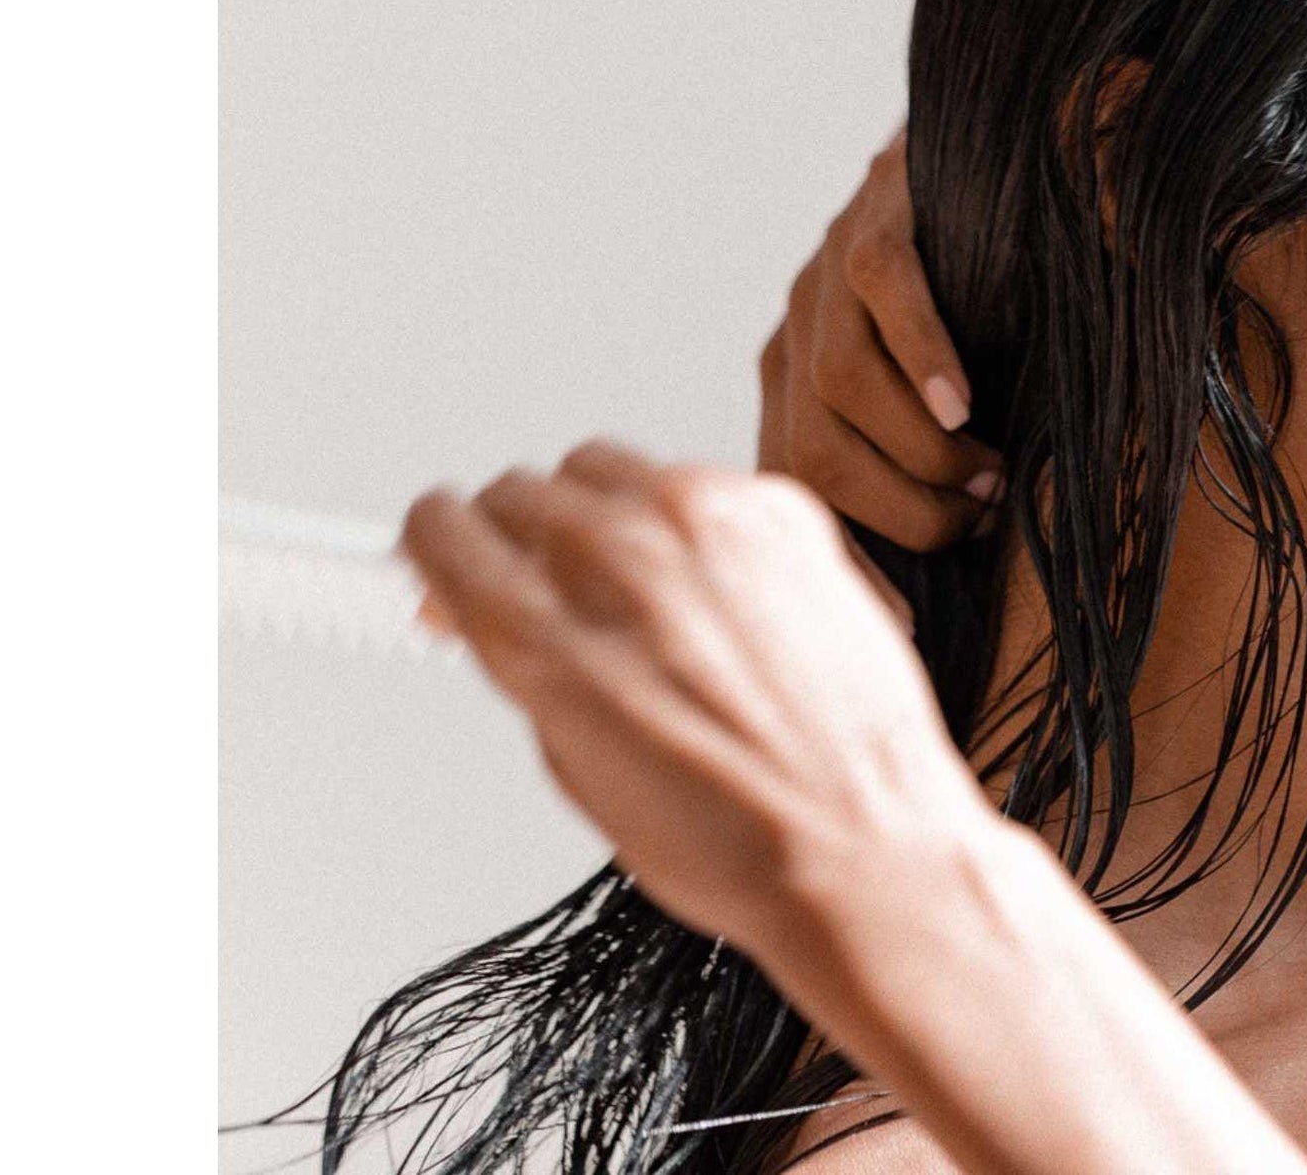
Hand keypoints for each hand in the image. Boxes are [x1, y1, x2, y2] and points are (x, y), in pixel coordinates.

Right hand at [401, 440, 992, 955]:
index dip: (442, 549)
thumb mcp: (576, 768)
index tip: (452, 559)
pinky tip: (715, 588)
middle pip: (519, 490)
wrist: (864, 840)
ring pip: (603, 467)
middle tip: (547, 589)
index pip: (442, 527)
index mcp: (546, 634)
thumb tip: (486, 607)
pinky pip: (695, 480)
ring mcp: (703, 520)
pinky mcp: (776, 507)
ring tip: (637, 589)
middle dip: (518, 538)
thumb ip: (524, 664)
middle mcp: (617, 559)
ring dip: (600, 515)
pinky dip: (688, 523)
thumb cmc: (733, 839)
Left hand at [758, 128, 1002, 549]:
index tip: (909, 624)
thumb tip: (945, 580)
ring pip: (843, 386)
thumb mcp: (921, 406)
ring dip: (922, 450)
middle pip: (813, 455)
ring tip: (988, 474)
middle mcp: (791, 340)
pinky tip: (966, 400)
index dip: (844, 568)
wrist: (979, 164)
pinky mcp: (871, 221)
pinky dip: (922, 353)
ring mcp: (823, 279)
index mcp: (790, 397)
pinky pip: (883, 290)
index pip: (787, 501)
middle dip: (900, 510)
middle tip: (974, 523)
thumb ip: (911, 467)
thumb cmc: (967, 316)